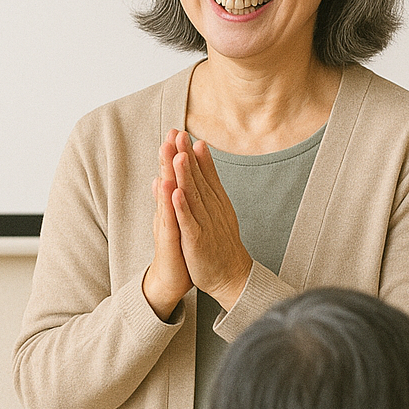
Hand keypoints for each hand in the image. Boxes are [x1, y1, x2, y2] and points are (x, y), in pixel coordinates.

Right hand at [142, 130, 193, 318]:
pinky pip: (168, 218)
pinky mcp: (168, 239)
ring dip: (166, 172)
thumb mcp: (173, 220)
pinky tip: (169, 187)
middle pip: (167, 178)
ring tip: (168, 151)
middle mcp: (166, 212)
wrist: (170, 280)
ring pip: (165, 195)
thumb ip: (166, 199)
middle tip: (172, 131)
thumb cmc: (176, 250)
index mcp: (171, 206)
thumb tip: (159, 179)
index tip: (178, 131)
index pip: (172, 175)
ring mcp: (165, 224)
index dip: (175, 154)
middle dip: (169, 155)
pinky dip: (168, 203)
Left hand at [169, 135, 252, 309]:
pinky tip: (175, 193)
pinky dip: (182, 208)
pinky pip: (189, 222)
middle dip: (187, 156)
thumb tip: (198, 155)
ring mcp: (206, 224)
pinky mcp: (198, 241)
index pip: (204, 173)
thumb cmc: (220, 242)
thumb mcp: (217, 208)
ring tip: (178, 156)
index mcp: (216, 201)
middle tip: (178, 134)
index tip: (184, 133)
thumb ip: (208, 182)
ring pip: (193, 197)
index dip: (193, 153)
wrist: (233, 276)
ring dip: (186, 176)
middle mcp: (213, 209)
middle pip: (198, 179)